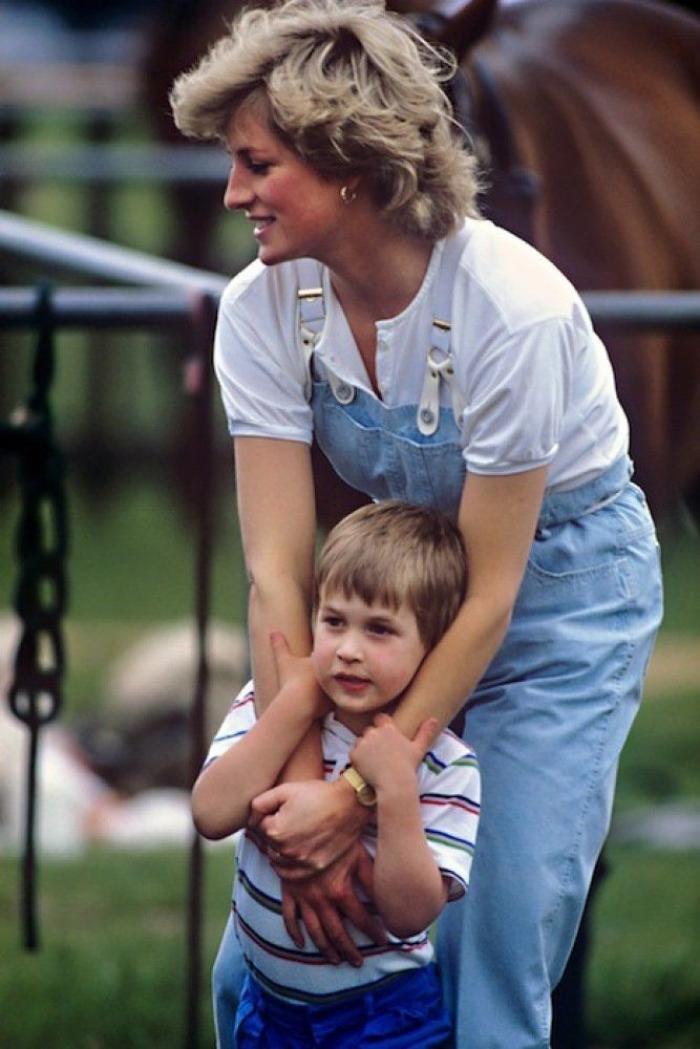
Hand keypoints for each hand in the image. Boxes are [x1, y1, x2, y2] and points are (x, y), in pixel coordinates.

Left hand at [249, 777, 366, 873]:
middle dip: (271, 833)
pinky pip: (290, 874)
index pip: (257, 827)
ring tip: (290, 834)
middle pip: (266, 845)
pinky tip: (293, 852)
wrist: (349, 805)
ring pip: (276, 860)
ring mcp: (301, 862)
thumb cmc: (318, 794)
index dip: (266, 816)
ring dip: (278, 850)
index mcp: (276, 831)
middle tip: (284, 821)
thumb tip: (250, 817)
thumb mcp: (285, 790)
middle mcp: (286, 851)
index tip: (276, 810)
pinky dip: (288, 865)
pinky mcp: (313, 868)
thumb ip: (260, 803)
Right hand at [269, 631, 329, 719]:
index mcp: (319, 662)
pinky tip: (321, 704)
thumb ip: (279, 645)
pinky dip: (327, 702)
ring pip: (331, 686)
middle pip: (329, 670)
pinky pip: (331, 701)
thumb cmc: (291, 680)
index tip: (310, 661)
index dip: (316, 659)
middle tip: (315, 676)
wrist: (298, 702)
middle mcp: (329, 674)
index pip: (320, 657)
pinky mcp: (332, 702)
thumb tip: (273, 631)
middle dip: (325, 671)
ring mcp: (331, 688)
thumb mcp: (284, 660)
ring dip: (327, 687)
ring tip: (320, 691)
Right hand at [279, 841, 386, 965]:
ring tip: (335, 960)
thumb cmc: (334, 836)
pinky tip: (300, 944)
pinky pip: (289, 917)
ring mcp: (303, 897)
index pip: (361, 919)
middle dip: (348, 950)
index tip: (385, 942)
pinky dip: (294, 932)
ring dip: (325, 948)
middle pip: (336, 933)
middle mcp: (321, 899)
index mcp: (339, 890)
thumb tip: (389, 897)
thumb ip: (373, 878)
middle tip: (357, 962)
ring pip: (314, 931)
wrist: (301, 824)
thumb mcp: (358, 854)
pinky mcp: (289, 891)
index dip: (374, 932)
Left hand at [351, 714, 437, 794]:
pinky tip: (366, 767)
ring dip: (364, 748)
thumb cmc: (408, 767)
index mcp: (389, 728)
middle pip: (370, 730)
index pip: (380, 718)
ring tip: (373, 761)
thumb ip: (425, 732)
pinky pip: (354, 752)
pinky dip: (358, 758)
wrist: (394, 784)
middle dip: (373, 738)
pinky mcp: (355, 754)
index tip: (385, 735)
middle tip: (380, 753)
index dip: (381, 725)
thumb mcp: (418, 748)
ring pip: (360, 741)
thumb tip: (435, 719)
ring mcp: (363, 742)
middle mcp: (374, 732)